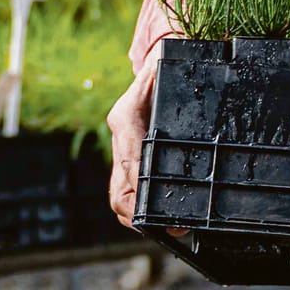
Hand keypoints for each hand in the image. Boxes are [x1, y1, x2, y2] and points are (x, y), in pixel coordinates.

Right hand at [107, 48, 163, 229]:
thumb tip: (164, 66)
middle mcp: (121, 139)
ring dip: (138, 216)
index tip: (155, 207)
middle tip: (171, 227)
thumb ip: (160, 73)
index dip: (140, 189)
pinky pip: (127, 190)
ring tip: (170, 229)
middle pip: (118, 189)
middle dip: (138, 214)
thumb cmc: (163, 65)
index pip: (128, 163)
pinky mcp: (130, 158)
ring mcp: (123, 151)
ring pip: (119, 195)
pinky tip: (160, 220)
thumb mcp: (161, 67)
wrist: (156, 60)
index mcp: (125, 120)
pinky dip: (139, 209)